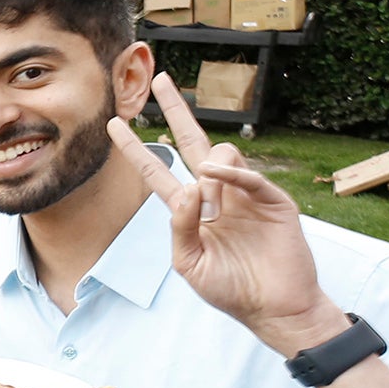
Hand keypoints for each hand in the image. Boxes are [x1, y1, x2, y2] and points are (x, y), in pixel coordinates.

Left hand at [105, 74, 339, 355]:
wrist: (275, 307)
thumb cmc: (231, 289)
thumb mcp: (190, 264)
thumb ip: (179, 227)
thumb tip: (186, 188)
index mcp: (191, 211)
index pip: (157, 173)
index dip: (135, 150)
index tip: (114, 125)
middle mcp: (216, 195)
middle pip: (192, 142)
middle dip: (176, 111)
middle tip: (160, 80)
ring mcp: (244, 195)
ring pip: (220, 154)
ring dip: (208, 169)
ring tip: (211, 207)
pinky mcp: (273, 200)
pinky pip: (248, 175)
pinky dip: (231, 173)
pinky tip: (215, 176)